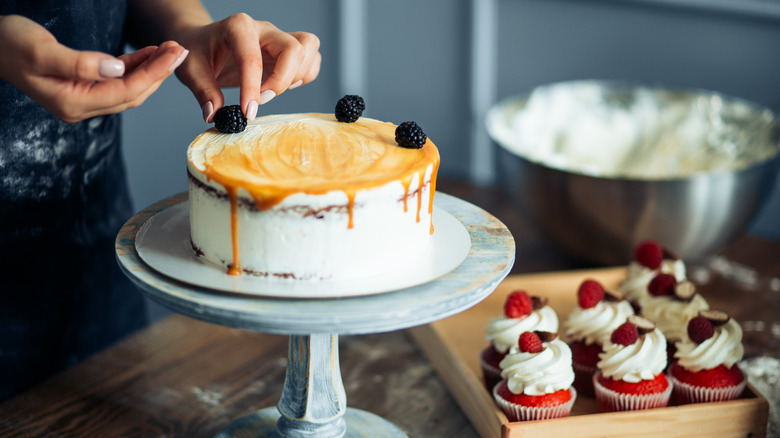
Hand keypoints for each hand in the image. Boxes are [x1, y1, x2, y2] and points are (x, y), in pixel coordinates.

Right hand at [0, 15, 188, 122]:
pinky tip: (148, 55)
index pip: (125, 90)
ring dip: (151, 70)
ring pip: (128, 89)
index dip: (154, 72)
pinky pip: (117, 82)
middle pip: (133, 93)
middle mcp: (80, 108)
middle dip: (160, 72)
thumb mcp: (41, 50)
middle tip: (179, 50)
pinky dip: (135, 68)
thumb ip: (79, 63)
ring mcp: (82, 100)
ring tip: (170, 50)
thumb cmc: (8, 44)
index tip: (174, 54)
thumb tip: (117, 69)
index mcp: (72, 103)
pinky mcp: (82, 89)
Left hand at [171, 13, 320, 121]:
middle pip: (294, 48)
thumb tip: (215, 114)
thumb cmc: (197, 51)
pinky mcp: (287, 50)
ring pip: (309, 48)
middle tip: (262, 100)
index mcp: (237, 27)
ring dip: (298, 76)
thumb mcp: (190, 69)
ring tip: (272, 90)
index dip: (252, 88)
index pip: (253, 58)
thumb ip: (203, 91)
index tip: (248, 112)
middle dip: (282, 80)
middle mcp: (263, 29)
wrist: (203, 41)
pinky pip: (311, 58)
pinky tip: (283, 85)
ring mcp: (278, 38)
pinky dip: (305, 75)